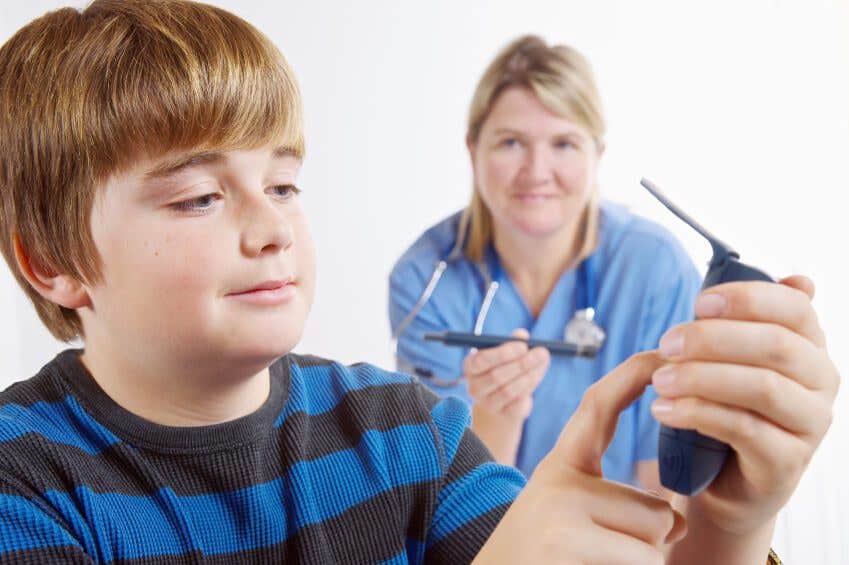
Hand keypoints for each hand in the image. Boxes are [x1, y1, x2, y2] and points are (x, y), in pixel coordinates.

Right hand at [464, 328, 549, 421]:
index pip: (482, 361)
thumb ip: (513, 341)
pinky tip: (535, 377)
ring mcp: (486, 404)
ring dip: (529, 376)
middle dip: (521, 364)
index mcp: (471, 366)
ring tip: (542, 363)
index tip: (523, 346)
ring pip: (509, 391)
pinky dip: (529, 389)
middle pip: (496, 377)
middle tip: (541, 353)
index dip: (503, 353)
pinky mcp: (502, 415)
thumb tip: (522, 335)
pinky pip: (518, 404)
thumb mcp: (507, 352)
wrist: (505, 400)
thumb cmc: (505, 367)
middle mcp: (474, 387)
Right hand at [474, 352, 685, 564]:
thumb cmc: (543, 558)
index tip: (660, 353)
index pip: (598, 406)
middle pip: (655, 507)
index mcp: (559, 466)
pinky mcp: (565, 540)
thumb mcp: (574, 518)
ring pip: (656, 536)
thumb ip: (622, 506)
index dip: (631, 376)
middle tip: (604, 554)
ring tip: (596, 564)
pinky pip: (645, 560)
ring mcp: (559, 508)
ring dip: (643, 562)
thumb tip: (680, 521)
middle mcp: (556, 478)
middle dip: (651, 543)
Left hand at [651, 276, 839, 536]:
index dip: (747, 299)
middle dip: (713, 339)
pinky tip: (665, 410)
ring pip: (761, 387)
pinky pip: (744, 428)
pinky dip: (698, 414)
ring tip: (660, 380)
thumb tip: (799, 278)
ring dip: (701, 378)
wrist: (724, 480)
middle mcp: (820, 382)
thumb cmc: (727, 406)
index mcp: (809, 346)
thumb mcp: (733, 359)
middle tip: (667, 343)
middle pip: (775, 345)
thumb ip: (749, 320)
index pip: (795, 308)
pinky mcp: (788, 461)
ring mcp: (810, 424)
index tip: (698, 303)